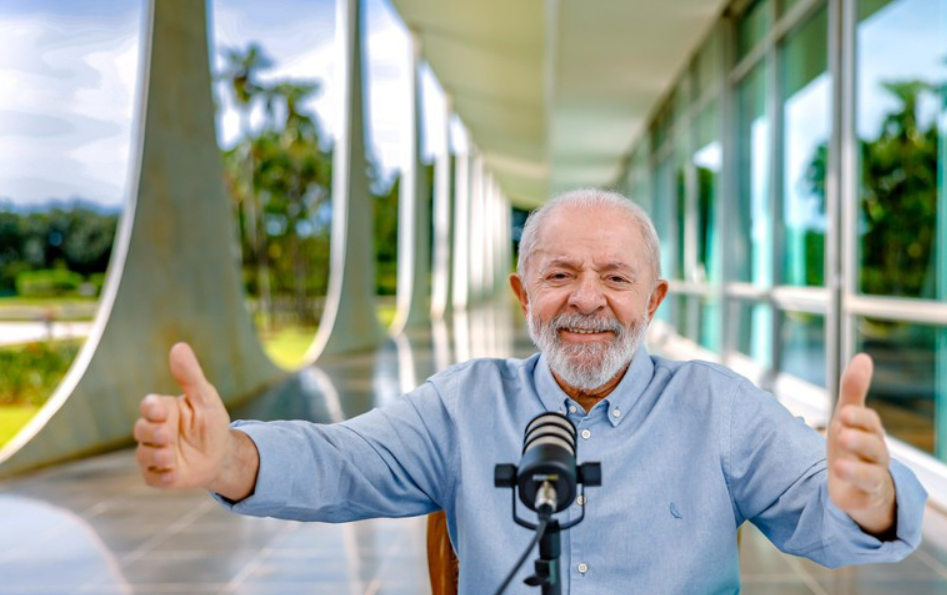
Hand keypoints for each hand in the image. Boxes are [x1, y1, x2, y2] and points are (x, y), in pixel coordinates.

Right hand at [134, 343, 256, 498]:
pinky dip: (162, 476)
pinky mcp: (159, 475)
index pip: (147, 406)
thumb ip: (190, 376)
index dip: (150, 408)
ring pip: (144, 455)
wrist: (221, 454)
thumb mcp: (205, 398)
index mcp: (162, 410)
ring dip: (159, 455)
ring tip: (174, 454)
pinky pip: (153, 478)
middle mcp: (153, 431)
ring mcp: (154, 454)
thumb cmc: (210, 422)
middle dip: (153, 433)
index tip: (160, 408)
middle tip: (169, 434)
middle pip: (140, 430)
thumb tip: (178, 346)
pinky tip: (175, 471)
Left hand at [827, 353, 895, 536]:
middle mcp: (876, 453)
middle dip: (859, 438)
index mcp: (870, 431)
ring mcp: (874, 475)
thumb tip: (863, 356)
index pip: (868, 421)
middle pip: (873, 445)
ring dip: (855, 466)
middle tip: (841, 431)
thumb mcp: (847, 417)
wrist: (860, 486)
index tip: (844, 412)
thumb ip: (854, 390)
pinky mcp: (866, 495)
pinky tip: (840, 475)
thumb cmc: (853, 445)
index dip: (858, 417)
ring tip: (838, 462)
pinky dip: (854, 483)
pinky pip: (866, 490)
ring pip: (872, 471)